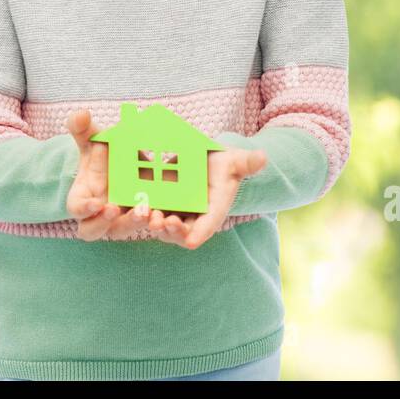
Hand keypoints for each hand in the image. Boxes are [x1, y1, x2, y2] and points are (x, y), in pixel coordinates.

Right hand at [65, 110, 188, 242]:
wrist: (120, 162)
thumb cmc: (101, 154)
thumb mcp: (92, 140)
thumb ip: (83, 128)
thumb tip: (80, 115)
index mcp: (82, 197)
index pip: (77, 209)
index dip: (85, 209)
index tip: (98, 203)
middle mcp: (98, 214)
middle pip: (97, 229)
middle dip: (110, 222)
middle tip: (126, 210)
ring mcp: (119, 219)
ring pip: (123, 230)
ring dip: (136, 224)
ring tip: (150, 211)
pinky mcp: (140, 219)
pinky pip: (146, 227)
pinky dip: (156, 224)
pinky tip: (169, 216)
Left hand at [147, 148, 268, 249]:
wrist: (207, 162)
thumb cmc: (224, 164)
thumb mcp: (235, 161)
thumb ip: (247, 163)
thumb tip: (264, 157)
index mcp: (214, 211)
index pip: (208, 226)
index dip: (199, 233)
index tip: (191, 241)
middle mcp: (194, 217)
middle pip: (183, 232)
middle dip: (173, 231)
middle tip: (163, 223)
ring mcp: (177, 213)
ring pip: (164, 226)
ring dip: (156, 225)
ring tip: (149, 215)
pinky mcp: (162, 205)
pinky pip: (151, 213)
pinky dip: (144, 214)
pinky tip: (135, 207)